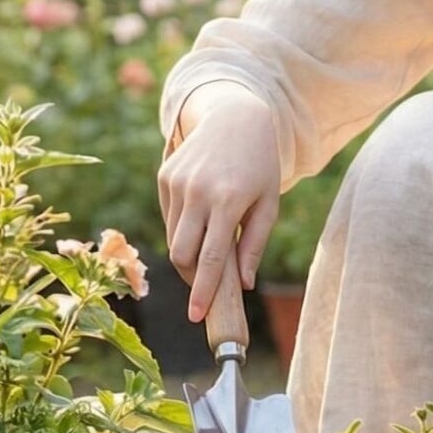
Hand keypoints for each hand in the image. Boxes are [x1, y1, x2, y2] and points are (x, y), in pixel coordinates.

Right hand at [156, 85, 280, 322]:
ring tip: (210, 245)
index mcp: (227, 200)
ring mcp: (177, 183)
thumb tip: (241, 284)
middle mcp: (197, 191)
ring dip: (188, 253)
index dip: (202, 291)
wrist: (235, 117)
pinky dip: (183, 228)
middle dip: (192, 276)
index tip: (197, 315)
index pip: (209, 258)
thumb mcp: (268, 204)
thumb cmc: (259, 165)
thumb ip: (254, 244)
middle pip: (181, 254)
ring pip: (173, 237)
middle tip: (208, 283)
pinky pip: (169, 217)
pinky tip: (201, 216)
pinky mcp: (165, 176)